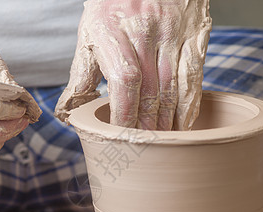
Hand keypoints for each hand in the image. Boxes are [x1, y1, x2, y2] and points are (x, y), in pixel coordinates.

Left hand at [55, 0, 211, 129]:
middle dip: (147, 124)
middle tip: (144, 148)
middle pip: (151, 90)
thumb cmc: (112, 8)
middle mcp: (146, 31)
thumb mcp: (89, 35)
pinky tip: (183, 123)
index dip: (125, 114)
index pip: (125, 82)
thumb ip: (80, 76)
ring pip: (174, 87)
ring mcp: (173, 33)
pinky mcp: (194, 36)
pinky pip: (194, 77)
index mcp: (114, 31)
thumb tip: (68, 113)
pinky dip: (189, 105)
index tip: (122, 137)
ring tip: (162, 142)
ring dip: (169, 120)